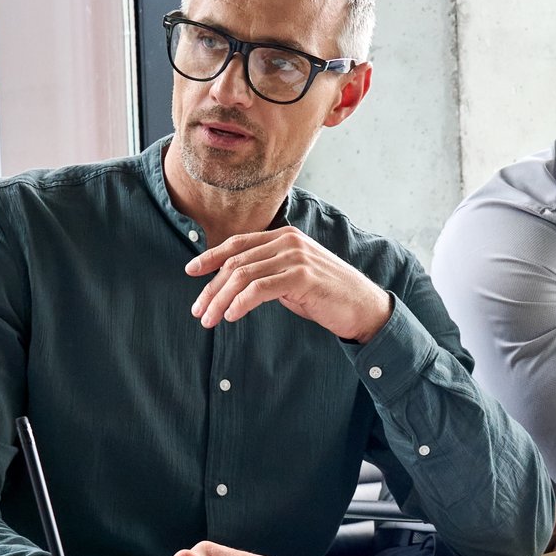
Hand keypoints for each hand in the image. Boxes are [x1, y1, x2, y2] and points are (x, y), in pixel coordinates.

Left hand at [186, 227, 392, 342]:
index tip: (191, 272)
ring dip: (220, 300)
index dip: (211, 256)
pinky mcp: (302, 277)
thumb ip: (267, 274)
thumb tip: (233, 286)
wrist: (364, 307)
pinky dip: (240, 303)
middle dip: (211, 288)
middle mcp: (288, 241)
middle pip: (236, 262)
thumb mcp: (292, 278)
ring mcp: (296, 257)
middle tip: (198, 311)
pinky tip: (231, 316)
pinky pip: (260, 289)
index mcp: (284, 236)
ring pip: (243, 276)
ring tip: (210, 320)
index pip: (238, 243)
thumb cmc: (326, 296)